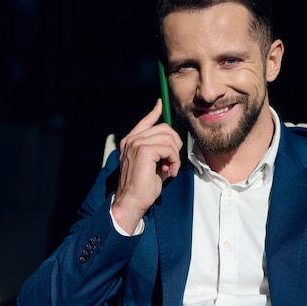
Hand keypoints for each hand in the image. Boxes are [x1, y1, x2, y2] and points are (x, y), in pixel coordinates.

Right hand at [111, 99, 182, 233]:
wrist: (131, 202)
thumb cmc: (142, 188)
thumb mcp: (153, 166)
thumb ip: (161, 154)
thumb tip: (174, 147)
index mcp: (131, 142)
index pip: (145, 121)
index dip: (155, 112)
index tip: (160, 103)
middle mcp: (132, 140)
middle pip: (164, 128)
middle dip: (175, 144)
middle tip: (174, 161)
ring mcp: (136, 144)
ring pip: (169, 139)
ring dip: (175, 155)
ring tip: (171, 169)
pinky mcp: (144, 150)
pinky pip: (169, 149)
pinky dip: (174, 161)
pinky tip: (170, 172)